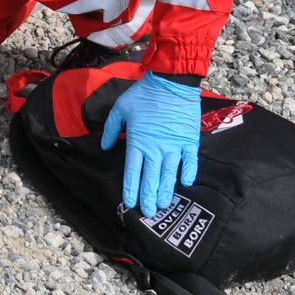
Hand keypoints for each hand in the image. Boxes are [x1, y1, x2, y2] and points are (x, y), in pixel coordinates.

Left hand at [99, 72, 201, 217]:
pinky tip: (186, 184)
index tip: (130, 203)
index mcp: (137, 141)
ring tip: (164, 205)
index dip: (131, 189)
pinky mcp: (190, 141)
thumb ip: (111, 130)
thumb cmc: (144, 94)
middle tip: (148, 213)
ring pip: (169, 174)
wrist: (171, 81)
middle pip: (151, 178)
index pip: (132, 172)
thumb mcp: (120, 109)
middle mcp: (156, 148)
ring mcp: (175, 145)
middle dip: (149, 197)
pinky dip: (188, 173)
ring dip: (166, 191)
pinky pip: (190, 161)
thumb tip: (104, 147)